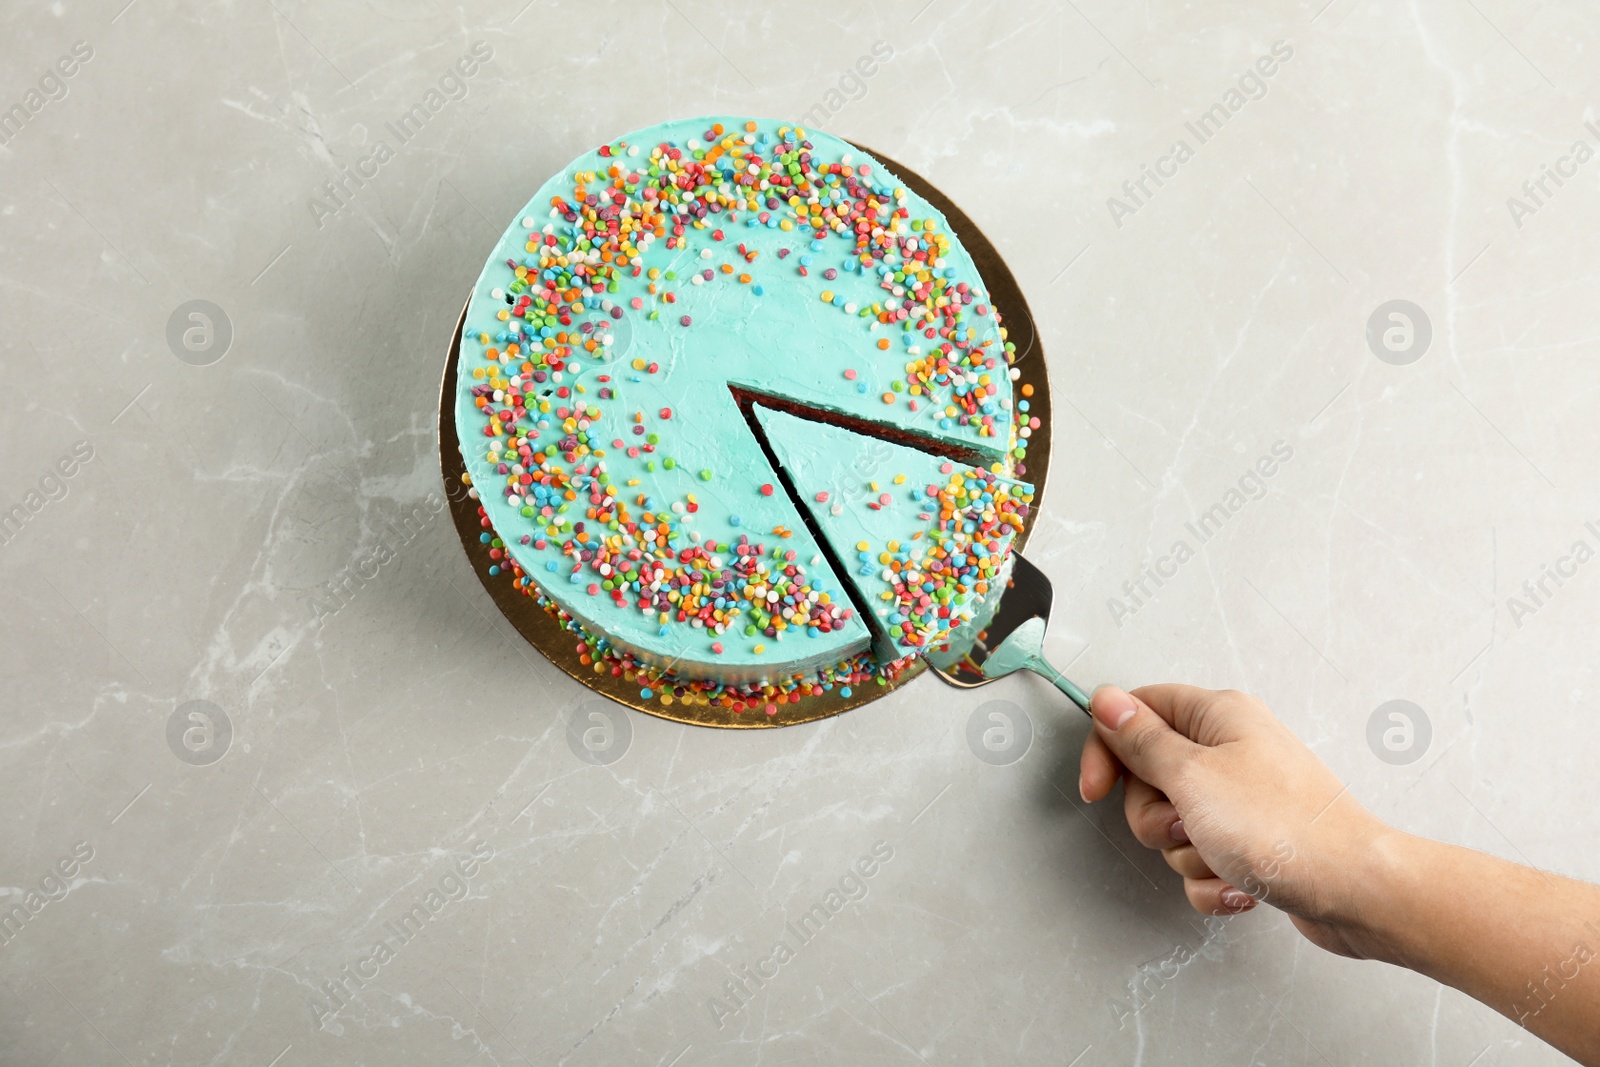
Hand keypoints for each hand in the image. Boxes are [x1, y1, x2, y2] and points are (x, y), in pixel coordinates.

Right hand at [1078, 684, 1396, 959]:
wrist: (1356, 891)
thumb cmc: (1286, 829)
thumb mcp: (1192, 777)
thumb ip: (1141, 739)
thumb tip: (1107, 701)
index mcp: (1218, 716)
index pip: (1136, 711)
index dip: (1108, 748)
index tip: (1097, 788)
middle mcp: (1231, 749)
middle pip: (1149, 778)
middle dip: (1155, 817)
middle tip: (1183, 825)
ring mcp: (1244, 797)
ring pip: (1173, 826)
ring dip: (1187, 854)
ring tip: (1223, 856)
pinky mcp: (1253, 841)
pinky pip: (1202, 860)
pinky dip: (1213, 880)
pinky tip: (1239, 884)